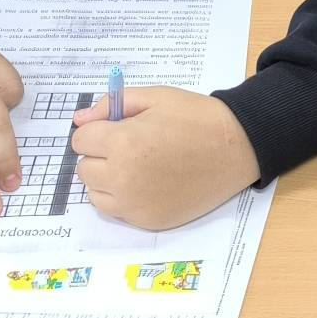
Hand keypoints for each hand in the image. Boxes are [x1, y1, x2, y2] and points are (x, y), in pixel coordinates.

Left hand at [70, 85, 259, 229]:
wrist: (237, 147)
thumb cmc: (197, 117)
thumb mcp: (156, 97)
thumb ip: (113, 104)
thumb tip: (79, 119)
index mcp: (123, 142)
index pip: (81, 140)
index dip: (98, 130)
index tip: (118, 127)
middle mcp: (123, 177)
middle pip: (84, 167)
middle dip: (101, 153)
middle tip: (131, 145)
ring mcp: (135, 204)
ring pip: (95, 192)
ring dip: (107, 178)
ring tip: (139, 164)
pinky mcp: (148, 220)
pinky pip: (116, 210)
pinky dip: (123, 197)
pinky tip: (148, 182)